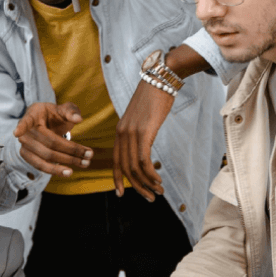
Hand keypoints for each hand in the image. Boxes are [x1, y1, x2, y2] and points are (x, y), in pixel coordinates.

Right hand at [13, 102, 92, 176]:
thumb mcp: (62, 109)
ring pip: (45, 157)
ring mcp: (25, 146)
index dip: (22, 127)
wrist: (43, 124)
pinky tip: (68, 171)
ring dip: (65, 162)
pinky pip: (41, 166)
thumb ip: (70, 111)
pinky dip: (55, 170)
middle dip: (71, 150)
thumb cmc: (53, 115)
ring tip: (83, 164)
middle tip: (89, 154)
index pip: (26, 121)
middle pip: (49, 143)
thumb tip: (78, 118)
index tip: (17, 133)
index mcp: (33, 115)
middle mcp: (26, 132)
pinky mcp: (28, 157)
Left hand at [113, 79, 174, 201]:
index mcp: (120, 131)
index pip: (115, 160)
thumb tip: (144, 147)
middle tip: (149, 197)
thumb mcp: (141, 118)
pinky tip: (158, 180)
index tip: (121, 194)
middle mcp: (122, 133)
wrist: (160, 79)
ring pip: (134, 167)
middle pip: (125, 168)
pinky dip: (150, 174)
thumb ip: (139, 133)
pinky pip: (144, 159)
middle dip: (136, 187)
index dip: (117, 179)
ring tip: (158, 191)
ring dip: (147, 183)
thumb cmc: (154, 98)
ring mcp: (132, 132)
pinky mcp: (144, 132)